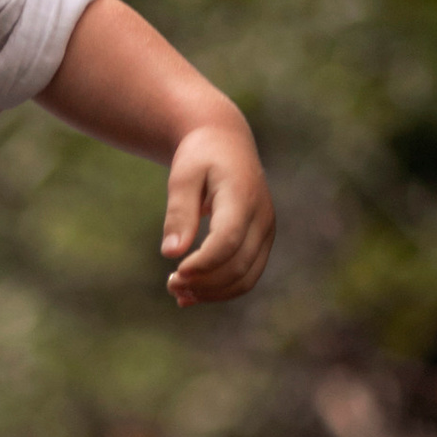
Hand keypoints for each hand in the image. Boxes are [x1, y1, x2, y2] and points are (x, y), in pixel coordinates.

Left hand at [161, 119, 273, 304]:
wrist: (227, 143)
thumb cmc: (201, 156)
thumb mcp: (183, 175)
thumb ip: (179, 212)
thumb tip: (171, 254)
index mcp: (242, 196)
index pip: (228, 240)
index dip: (204, 263)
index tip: (176, 272)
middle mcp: (262, 217)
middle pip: (238, 265)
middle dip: (204, 282)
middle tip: (171, 285)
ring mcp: (266, 231)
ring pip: (246, 278)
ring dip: (213, 292)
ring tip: (178, 293)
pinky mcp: (262, 241)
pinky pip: (247, 275)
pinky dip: (222, 290)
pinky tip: (191, 294)